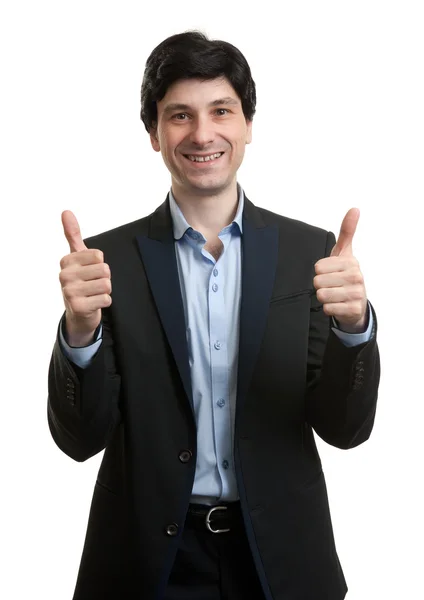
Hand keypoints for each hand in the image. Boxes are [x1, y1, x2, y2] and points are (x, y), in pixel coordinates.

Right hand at [59, 211, 111, 346]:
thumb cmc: (80, 281)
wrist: (78, 312)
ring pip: (107, 285)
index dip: (100, 265)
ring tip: (94, 294)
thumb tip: (66, 211)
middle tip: (93, 285)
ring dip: (105, 291)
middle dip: (104, 279)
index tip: (89, 271)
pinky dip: (104, 302)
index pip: (99, 256)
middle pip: (105, 270)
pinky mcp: (78, 307)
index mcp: (66, 261)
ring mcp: (69, 292)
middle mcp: (64, 275)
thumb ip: (73, 235)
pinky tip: (94, 304)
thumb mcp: (77, 257)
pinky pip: (106, 299)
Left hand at [313, 208, 367, 332]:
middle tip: (331, 286)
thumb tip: (354, 209)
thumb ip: (347, 231)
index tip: (330, 273)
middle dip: (321, 285)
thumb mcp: (345, 252)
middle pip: (318, 282)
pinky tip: (337, 305)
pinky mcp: (352, 310)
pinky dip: (329, 309)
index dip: (320, 272)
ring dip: (324, 297)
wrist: (356, 302)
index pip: (318, 267)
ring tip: (334, 295)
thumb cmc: (346, 275)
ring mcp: (356, 294)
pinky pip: (328, 309)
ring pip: (322, 295)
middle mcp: (356, 277)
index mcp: (351, 262)